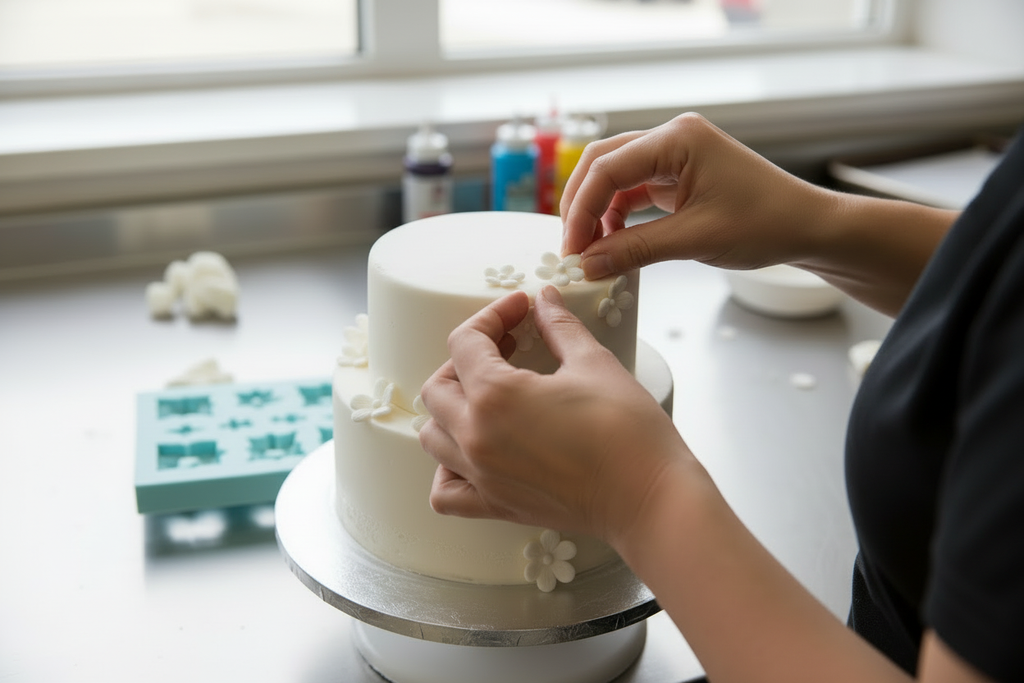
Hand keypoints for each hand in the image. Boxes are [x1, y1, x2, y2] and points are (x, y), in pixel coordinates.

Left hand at [418, 286, 689, 544]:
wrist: (649, 496)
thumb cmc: (627, 431)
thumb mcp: (594, 362)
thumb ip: (560, 326)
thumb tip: (545, 300)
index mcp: (494, 395)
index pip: (466, 342)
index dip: (493, 316)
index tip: (520, 309)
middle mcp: (475, 437)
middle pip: (438, 387)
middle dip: (466, 358)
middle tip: (507, 348)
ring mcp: (481, 475)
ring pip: (433, 436)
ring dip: (451, 408)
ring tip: (487, 394)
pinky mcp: (496, 504)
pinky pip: (446, 491)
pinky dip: (447, 469)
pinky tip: (474, 451)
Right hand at [560, 112, 836, 279]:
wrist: (808, 228)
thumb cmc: (767, 224)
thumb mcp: (695, 240)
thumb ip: (635, 250)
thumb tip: (588, 265)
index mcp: (678, 138)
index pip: (608, 167)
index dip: (581, 209)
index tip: (572, 249)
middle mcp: (672, 138)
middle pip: (603, 163)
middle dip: (581, 205)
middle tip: (572, 248)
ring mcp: (675, 155)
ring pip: (614, 176)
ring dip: (597, 211)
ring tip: (591, 250)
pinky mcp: (678, 175)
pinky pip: (633, 190)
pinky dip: (617, 215)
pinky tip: (612, 242)